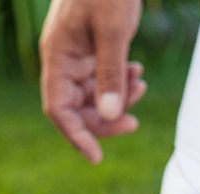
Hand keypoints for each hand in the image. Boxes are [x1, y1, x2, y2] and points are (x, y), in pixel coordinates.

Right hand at [40, 0, 145, 163]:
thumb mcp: (113, 31)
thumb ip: (111, 74)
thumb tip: (111, 116)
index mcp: (58, 56)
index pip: (58, 109)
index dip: (76, 136)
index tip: (97, 157)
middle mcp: (63, 59)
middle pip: (76, 107)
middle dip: (105, 119)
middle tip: (134, 124)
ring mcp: (78, 54)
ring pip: (93, 94)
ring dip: (117, 99)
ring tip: (141, 85)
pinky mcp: (93, 48)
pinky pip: (103, 78)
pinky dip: (121, 82)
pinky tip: (138, 72)